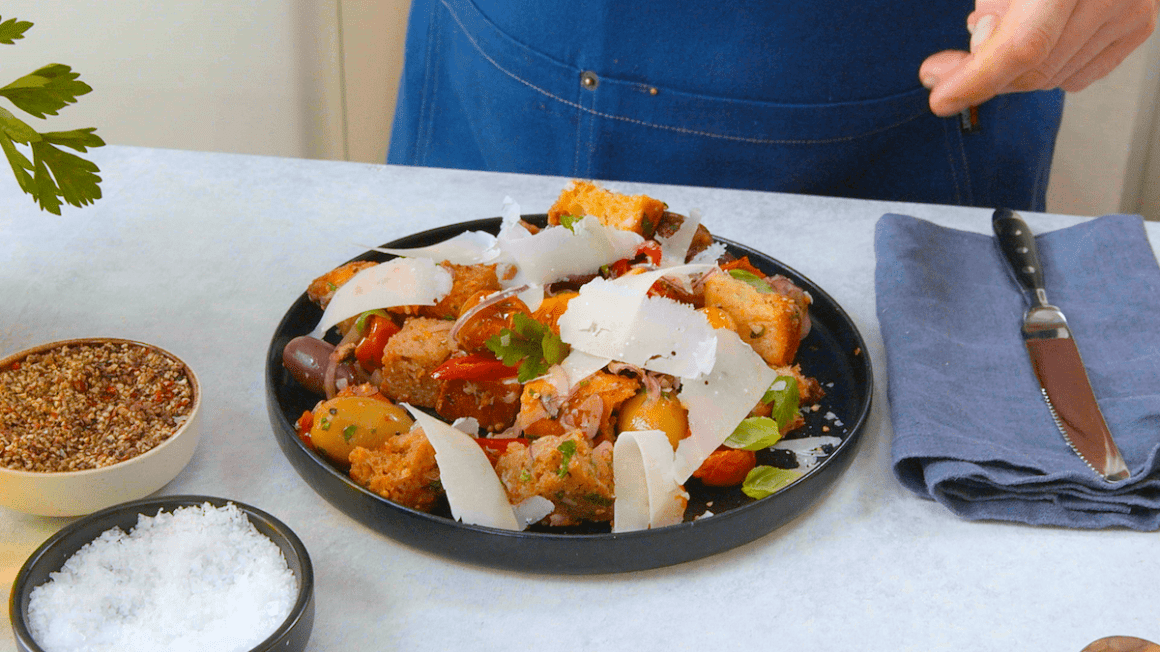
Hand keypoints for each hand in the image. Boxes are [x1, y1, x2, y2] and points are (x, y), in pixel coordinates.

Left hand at [919, 0, 1158, 116]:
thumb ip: (992, 4)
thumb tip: (981, 46)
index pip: (1025, 44)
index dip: (979, 78)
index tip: (942, 97)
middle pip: (1038, 67)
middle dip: (984, 78)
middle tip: (945, 71)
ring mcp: (1130, 12)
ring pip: (1054, 77)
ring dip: (1012, 73)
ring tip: (992, 40)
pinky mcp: (1137, 27)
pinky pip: (1078, 74)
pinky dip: (1045, 67)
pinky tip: (1033, 43)